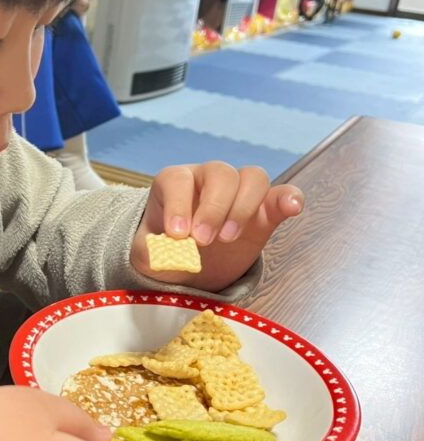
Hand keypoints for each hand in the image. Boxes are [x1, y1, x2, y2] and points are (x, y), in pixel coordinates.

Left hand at [130, 162, 303, 291]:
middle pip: (220, 173)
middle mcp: (207, 179)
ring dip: (243, 207)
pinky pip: (281, 194)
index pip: (178, 179)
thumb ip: (153, 252)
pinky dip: (289, 198)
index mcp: (175, 183)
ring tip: (228, 238)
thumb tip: (168, 253)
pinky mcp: (263, 210)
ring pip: (251, 178)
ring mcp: (238, 192)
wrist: (186, 267)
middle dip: (213, 208)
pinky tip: (292, 209)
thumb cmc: (164, 252)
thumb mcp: (147, 255)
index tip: (177, 234)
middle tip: (203, 241)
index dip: (178, 204)